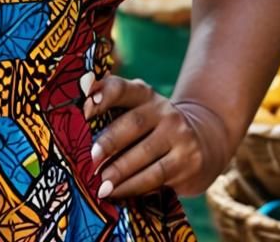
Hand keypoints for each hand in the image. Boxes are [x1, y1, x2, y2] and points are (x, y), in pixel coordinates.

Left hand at [82, 75, 231, 199]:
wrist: (203, 142)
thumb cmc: (153, 129)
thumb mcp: (137, 113)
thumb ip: (111, 113)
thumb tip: (77, 123)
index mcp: (144, 94)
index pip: (121, 88)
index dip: (103, 95)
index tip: (84, 109)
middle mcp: (163, 110)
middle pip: (133, 123)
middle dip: (110, 142)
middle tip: (90, 159)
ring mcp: (179, 135)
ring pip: (145, 154)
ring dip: (120, 171)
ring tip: (100, 184)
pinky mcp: (188, 161)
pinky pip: (157, 175)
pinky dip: (133, 186)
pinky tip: (118, 192)